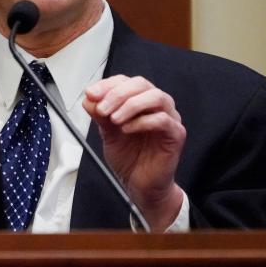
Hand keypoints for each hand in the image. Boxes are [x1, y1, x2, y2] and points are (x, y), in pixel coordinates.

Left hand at [83, 75, 186, 230]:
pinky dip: (142, 122)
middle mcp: (156, 106)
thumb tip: (89, 98)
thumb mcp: (106, 132)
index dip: (107, 85)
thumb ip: (99, 115)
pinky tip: (127, 130)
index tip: (91, 94)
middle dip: (117, 94)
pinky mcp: (176, 135)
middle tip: (102, 109)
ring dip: (131, 105)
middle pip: (141, 84)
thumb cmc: (129, 157)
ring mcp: (169, 119)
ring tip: (114, 119)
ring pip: (156, 97)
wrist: (139, 184)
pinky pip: (163, 120)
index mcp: (140, 101)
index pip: (126, 81)